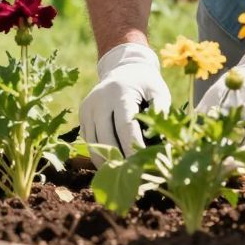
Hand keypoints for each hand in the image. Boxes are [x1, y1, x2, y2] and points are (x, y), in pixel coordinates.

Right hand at [79, 43, 170, 166]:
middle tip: (131, 177)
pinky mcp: (83, 115)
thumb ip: (161, 111)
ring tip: (121, 177)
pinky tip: (112, 165)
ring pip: (93, 142)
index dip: (132, 147)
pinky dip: (99, 154)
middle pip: (106, 137)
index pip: (125, 126)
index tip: (141, 166)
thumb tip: (161, 140)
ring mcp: (88, 107)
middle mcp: (100, 100)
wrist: (122, 67)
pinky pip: (88, 140)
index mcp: (119, 93)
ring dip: (106, 161)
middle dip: (118, 159)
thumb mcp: (158, 90)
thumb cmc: (145, 83)